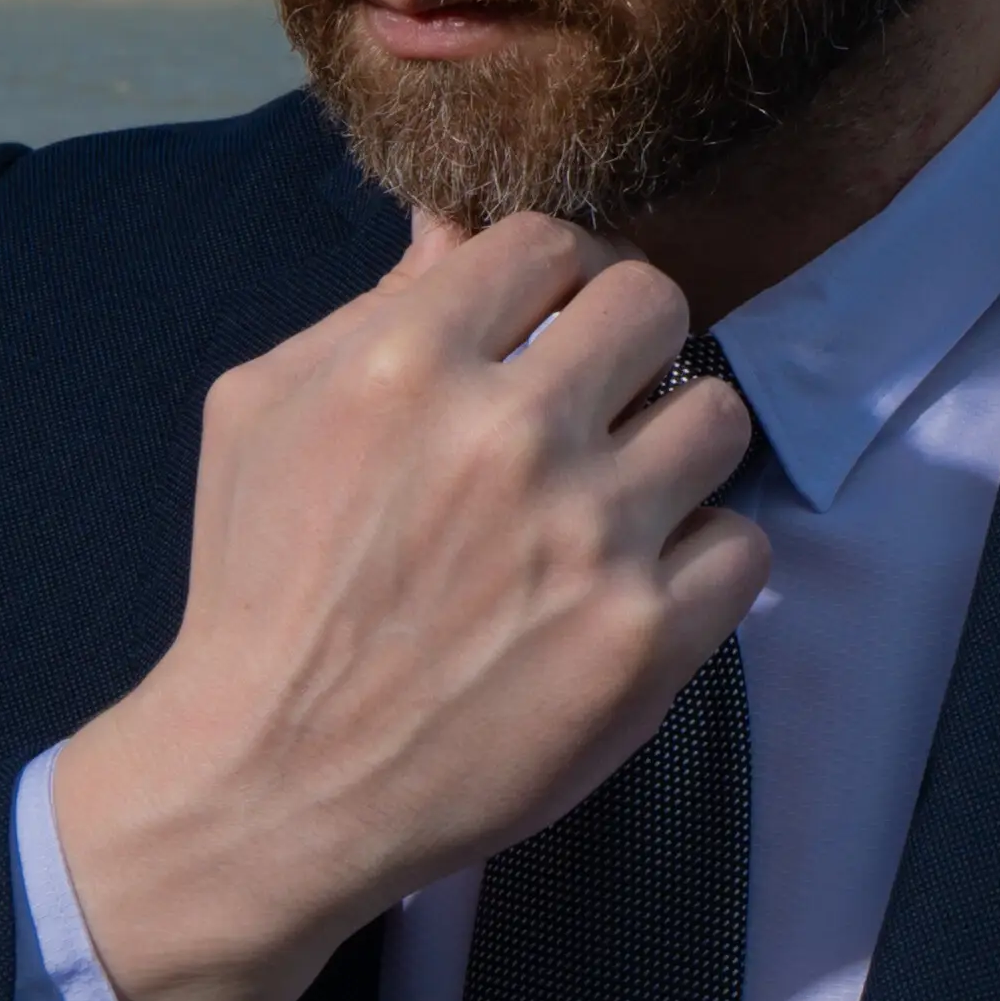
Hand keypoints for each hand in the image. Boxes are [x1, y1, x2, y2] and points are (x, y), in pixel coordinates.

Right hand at [49, 212, 762, 1000]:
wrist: (274, 779)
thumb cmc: (258, 587)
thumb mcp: (262, 410)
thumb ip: (369, 307)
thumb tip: (457, 222)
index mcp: (408, 360)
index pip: (549, 241)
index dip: (551, 278)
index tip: (543, 323)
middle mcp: (509, 435)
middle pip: (654, 303)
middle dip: (626, 341)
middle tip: (597, 396)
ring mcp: (587, 538)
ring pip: (717, 417)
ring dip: (672, 446)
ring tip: (621, 491)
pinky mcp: (641, 638)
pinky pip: (741, 545)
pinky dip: (697, 560)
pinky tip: (632, 580)